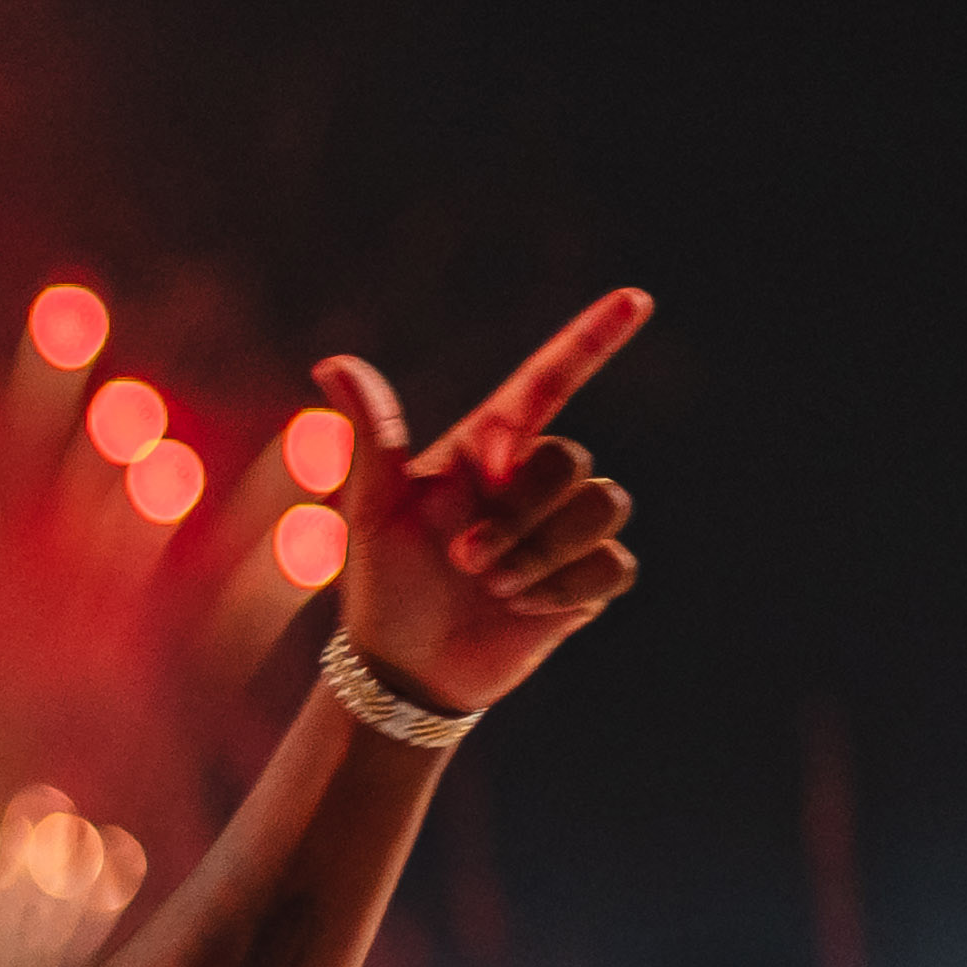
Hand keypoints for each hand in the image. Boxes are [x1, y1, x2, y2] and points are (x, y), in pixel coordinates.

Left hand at [314, 287, 651, 719]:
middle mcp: (532, 480)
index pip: (548, 382)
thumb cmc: (383, 582)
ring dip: (541, 552)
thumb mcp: (371, 510)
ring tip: (491, 585)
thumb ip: (369, 435)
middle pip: (569, 459)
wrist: (407, 667)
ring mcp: (565, 528)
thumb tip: (332, 363)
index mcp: (488, 450)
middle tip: (465, 558)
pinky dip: (564, 589)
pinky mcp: (588, 579)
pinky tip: (520, 608)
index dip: (591, 340)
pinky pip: (612, 564)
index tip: (633, 298)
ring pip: (602, 507)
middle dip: (519, 513)